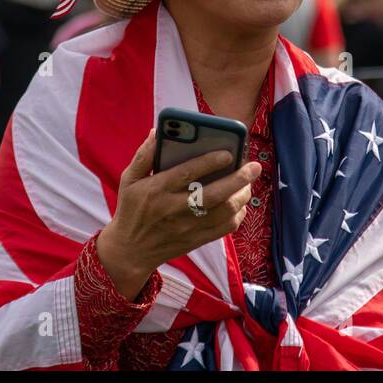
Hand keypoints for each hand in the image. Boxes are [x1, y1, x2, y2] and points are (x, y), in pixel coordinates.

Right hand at [96, 130, 260, 299]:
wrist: (130, 251)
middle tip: (254, 167)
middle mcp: (174, 209)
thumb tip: (158, 132)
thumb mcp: (129, 179)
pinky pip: (224, 229)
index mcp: (157, 190)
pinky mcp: (196, 240)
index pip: (187, 173)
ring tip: (249, 182)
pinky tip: (241, 203)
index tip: (228, 153)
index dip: (210, 162)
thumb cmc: (131, 209)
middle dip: (238, 179)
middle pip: (213, 194)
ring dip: (241, 196)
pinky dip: (238, 215)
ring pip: (223, 212)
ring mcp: (187, 227)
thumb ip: (144, 155)